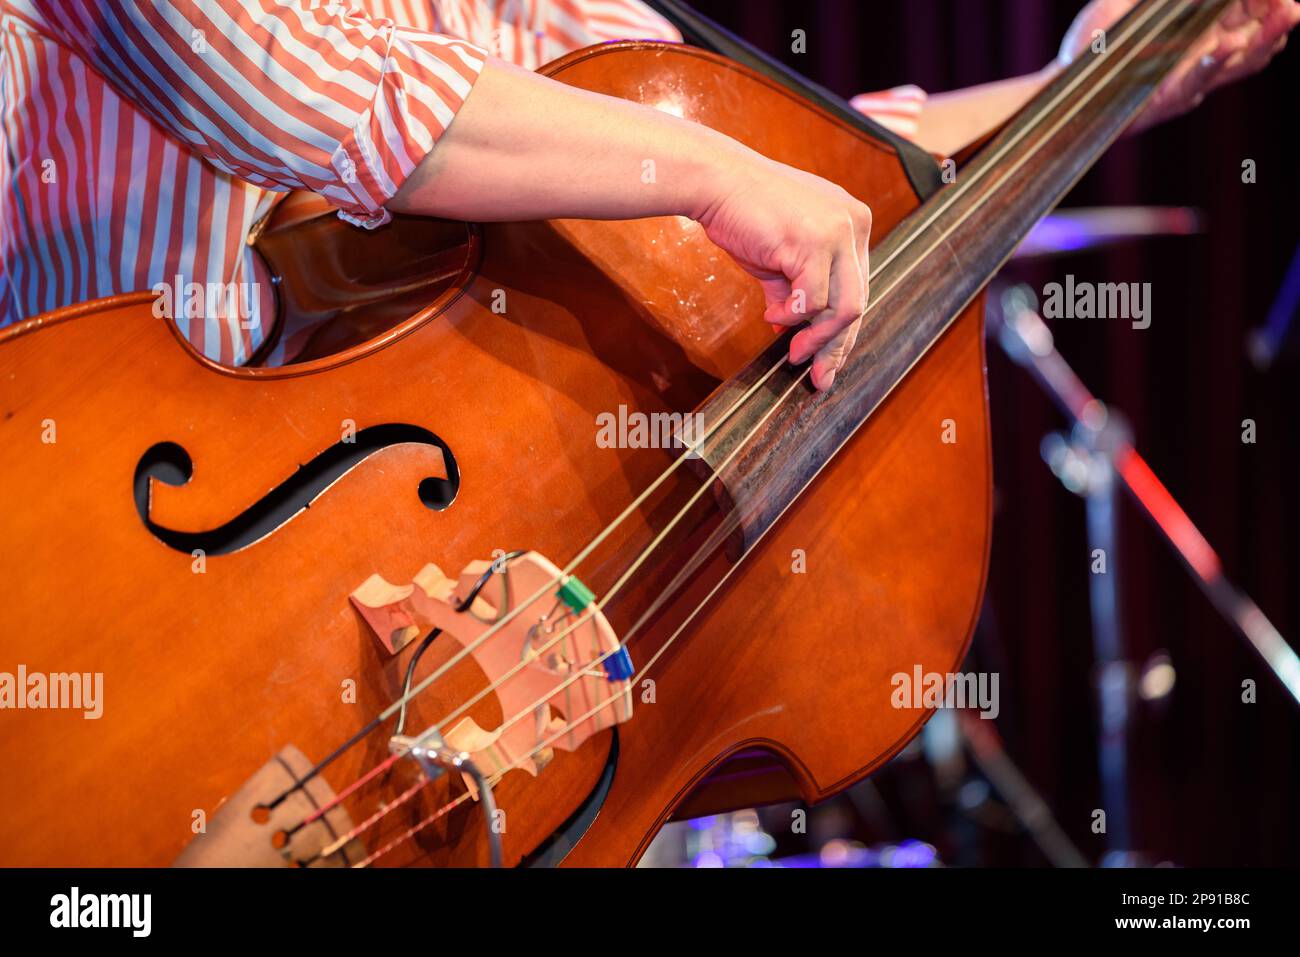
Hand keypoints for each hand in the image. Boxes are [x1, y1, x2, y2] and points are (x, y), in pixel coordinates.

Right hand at [694, 155, 870, 390]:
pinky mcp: (815, 242)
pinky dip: (791, 316)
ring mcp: (838, 231)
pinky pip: (813, 301)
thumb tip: (794, 330)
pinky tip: (771, 315)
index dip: (842, 331)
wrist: (715, 182)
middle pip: (858, 302)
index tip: (826, 362)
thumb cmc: (743, 214)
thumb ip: (794, 289)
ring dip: (815, 337)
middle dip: (836, 346)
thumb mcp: (779, 257)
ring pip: (844, 308)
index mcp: (853, 223)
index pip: (859, 288)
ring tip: (791, 350)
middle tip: (817, 376)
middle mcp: (855, 223)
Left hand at [1060, 0, 1298, 129]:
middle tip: (1293, 5)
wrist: (1060, 85)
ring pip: (1238, 63)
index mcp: (1202, 28)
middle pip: (1257, 36)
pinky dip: (1212, 65)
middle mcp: (1203, 55)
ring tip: (1283, 16)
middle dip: (1280, 19)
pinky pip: (1195, 83)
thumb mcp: (1127, 1)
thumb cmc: (1097, 43)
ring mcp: (1188, 79)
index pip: (1251, 8)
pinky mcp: (1166, 100)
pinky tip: (1226, 46)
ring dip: (1263, 40)